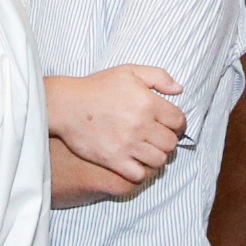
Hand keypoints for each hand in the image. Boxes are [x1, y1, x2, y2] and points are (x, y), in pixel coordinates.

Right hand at [52, 65, 187, 184]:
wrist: (66, 105)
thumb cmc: (96, 87)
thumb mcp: (129, 71)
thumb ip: (158, 76)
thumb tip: (179, 90)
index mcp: (148, 103)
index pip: (179, 121)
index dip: (179, 125)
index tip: (172, 127)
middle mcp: (141, 125)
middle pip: (171, 143)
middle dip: (168, 141)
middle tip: (159, 139)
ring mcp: (128, 144)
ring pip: (159, 160)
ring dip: (157, 156)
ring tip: (149, 151)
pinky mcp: (114, 160)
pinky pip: (139, 174)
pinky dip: (142, 171)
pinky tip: (136, 163)